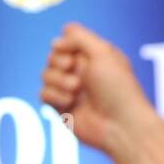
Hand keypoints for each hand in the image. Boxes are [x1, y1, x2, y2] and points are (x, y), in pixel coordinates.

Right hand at [39, 22, 154, 157]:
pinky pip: (43, 94)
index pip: (66, 40)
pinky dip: (54, 96)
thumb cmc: (117, 87)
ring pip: (45, 75)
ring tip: (76, 89)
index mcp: (94, 56)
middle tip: (75, 71)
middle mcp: (82, 71)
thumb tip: (57, 40)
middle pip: (52, 56)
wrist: (120, 125)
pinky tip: (70, 103)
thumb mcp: (103, 53)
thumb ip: (79, 38)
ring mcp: (71, 90)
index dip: (64, 44)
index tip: (73, 53)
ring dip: (58, 80)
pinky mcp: (62, 108)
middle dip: (59, 62)